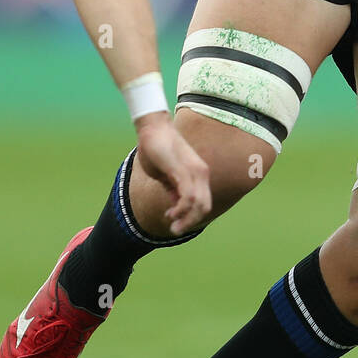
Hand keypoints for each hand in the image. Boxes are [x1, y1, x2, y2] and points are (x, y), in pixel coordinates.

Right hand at [134, 116, 211, 235]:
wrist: (152, 127)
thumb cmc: (157, 148)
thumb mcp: (166, 174)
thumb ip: (172, 188)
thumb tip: (176, 203)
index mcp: (198, 175)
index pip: (203, 202)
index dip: (192, 217)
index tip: (175, 221)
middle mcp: (201, 174)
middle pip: (205, 207)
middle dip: (190, 222)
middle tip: (175, 230)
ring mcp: (194, 172)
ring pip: (199, 205)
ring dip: (186, 220)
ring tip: (172, 224)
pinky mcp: (184, 171)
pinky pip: (189, 197)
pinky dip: (181, 210)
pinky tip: (170, 213)